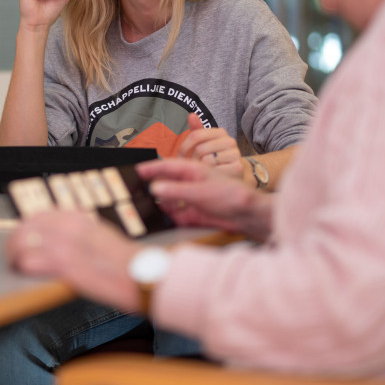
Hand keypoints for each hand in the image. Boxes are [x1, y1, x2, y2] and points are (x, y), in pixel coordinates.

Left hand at [6, 209, 142, 311]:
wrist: (141, 275)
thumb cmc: (124, 261)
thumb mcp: (100, 235)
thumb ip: (77, 232)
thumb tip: (55, 238)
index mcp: (77, 216)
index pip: (37, 215)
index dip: (25, 228)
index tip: (23, 240)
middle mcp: (68, 225)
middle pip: (25, 226)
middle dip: (14, 242)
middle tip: (13, 256)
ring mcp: (66, 243)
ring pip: (21, 241)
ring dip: (14, 255)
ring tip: (16, 266)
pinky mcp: (65, 264)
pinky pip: (29, 261)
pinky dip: (23, 267)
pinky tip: (25, 272)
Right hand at [137, 158, 273, 241]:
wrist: (247, 215)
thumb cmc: (231, 195)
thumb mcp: (200, 191)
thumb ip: (177, 191)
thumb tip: (155, 189)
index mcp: (192, 170)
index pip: (167, 166)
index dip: (152, 168)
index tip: (137, 170)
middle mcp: (189, 183)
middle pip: (165, 183)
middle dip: (152, 187)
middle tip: (137, 192)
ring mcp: (190, 198)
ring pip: (168, 200)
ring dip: (160, 204)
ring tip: (149, 208)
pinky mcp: (192, 214)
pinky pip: (175, 214)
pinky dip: (169, 216)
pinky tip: (164, 218)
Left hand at [177, 113, 241, 179]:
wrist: (235, 173)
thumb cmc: (214, 157)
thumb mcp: (205, 144)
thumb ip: (197, 130)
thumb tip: (191, 115)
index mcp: (220, 132)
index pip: (195, 135)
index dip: (184, 147)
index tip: (181, 156)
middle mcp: (230, 141)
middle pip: (200, 149)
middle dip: (191, 160)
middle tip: (190, 167)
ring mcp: (235, 154)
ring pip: (206, 161)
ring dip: (198, 169)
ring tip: (199, 172)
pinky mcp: (237, 167)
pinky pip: (214, 172)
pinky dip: (207, 176)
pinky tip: (208, 178)